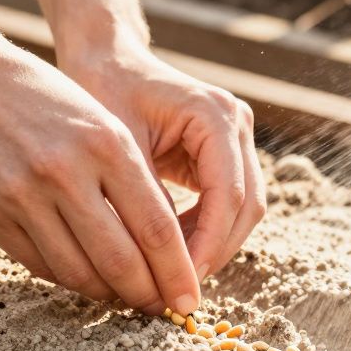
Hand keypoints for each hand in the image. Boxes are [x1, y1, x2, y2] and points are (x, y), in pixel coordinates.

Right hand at [0, 35, 199, 315]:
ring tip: (127, 297)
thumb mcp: (101, 121)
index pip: (155, 228)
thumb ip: (132, 179)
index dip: (177, 272)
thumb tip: (162, 248)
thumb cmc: (44, 97)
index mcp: (105, 143)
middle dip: (149, 295)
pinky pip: (41, 266)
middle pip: (120, 260)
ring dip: (109, 294)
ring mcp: (23, 196)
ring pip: (79, 273)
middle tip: (164, 310)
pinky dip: (70, 280)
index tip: (190, 298)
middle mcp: (65, 172)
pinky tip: (88, 278)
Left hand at [60, 40, 266, 281]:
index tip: (183, 281)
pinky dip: (204, 232)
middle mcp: (236, 123)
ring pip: (243, 209)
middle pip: (247, 206)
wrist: (107, 59)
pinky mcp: (225, 153)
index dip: (209, 244)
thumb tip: (157, 264)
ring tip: (173, 276)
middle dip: (216, 252)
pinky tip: (171, 254)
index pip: (228, 194)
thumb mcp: (119, 148)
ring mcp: (236, 138)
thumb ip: (144, 201)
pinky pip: (226, 203)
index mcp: (215, 114)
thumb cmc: (103, 90)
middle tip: (179, 290)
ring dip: (213, 246)